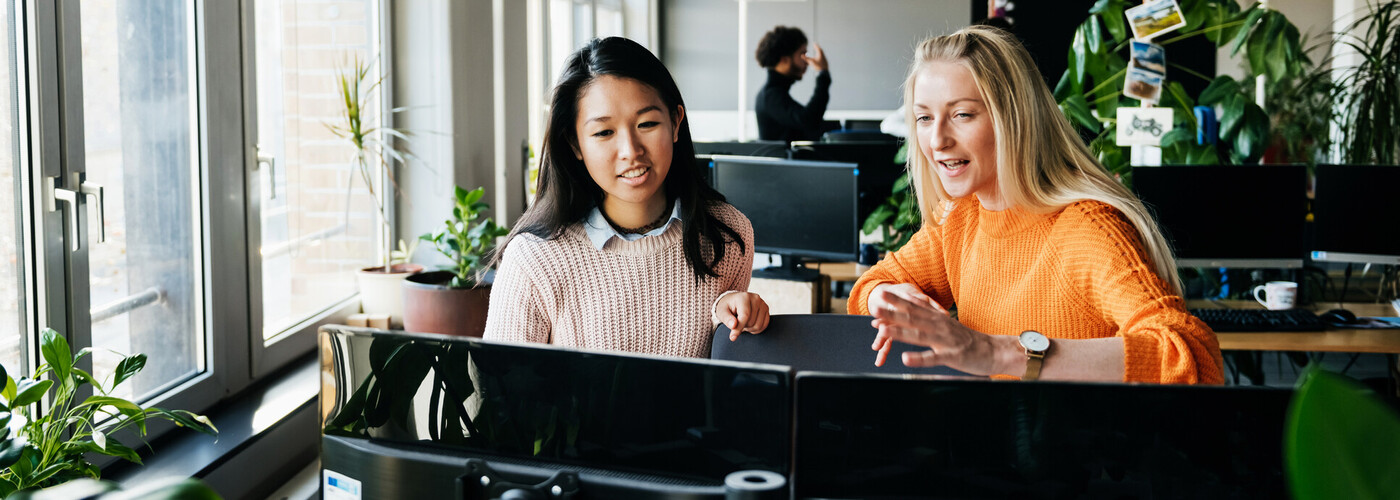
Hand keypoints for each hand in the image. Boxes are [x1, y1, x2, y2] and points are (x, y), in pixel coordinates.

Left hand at [716, 292, 770, 340]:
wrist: (734, 300)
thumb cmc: (727, 307)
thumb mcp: (722, 312)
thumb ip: (727, 319)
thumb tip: (733, 325)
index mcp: (744, 297)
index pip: (745, 316)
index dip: (739, 328)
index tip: (732, 337)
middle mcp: (755, 299)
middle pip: (751, 322)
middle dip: (743, 327)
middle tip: (737, 323)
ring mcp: (762, 303)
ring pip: (758, 325)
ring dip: (749, 328)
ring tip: (743, 323)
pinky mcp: (766, 309)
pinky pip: (764, 325)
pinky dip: (757, 329)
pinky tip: (750, 324)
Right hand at [804, 43, 827, 71]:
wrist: (824, 73)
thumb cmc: (818, 67)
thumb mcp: (811, 62)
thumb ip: (806, 58)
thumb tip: (801, 55)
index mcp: (820, 55)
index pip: (818, 48)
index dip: (815, 45)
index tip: (814, 43)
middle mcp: (823, 56)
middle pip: (820, 51)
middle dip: (817, 48)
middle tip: (815, 46)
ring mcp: (825, 60)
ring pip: (822, 55)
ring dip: (819, 52)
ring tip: (817, 52)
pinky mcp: (825, 63)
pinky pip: (822, 58)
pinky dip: (820, 57)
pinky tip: (819, 59)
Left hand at [869, 288, 1003, 374]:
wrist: (994, 351)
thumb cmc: (968, 340)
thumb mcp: (947, 324)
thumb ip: (930, 316)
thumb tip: (913, 306)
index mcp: (938, 319)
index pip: (915, 307)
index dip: (897, 301)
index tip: (882, 293)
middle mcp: (940, 326)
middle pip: (913, 317)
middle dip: (893, 312)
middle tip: (875, 306)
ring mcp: (945, 341)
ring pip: (919, 335)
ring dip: (900, 332)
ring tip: (883, 330)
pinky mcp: (952, 356)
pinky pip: (933, 358)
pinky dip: (919, 358)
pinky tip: (905, 358)